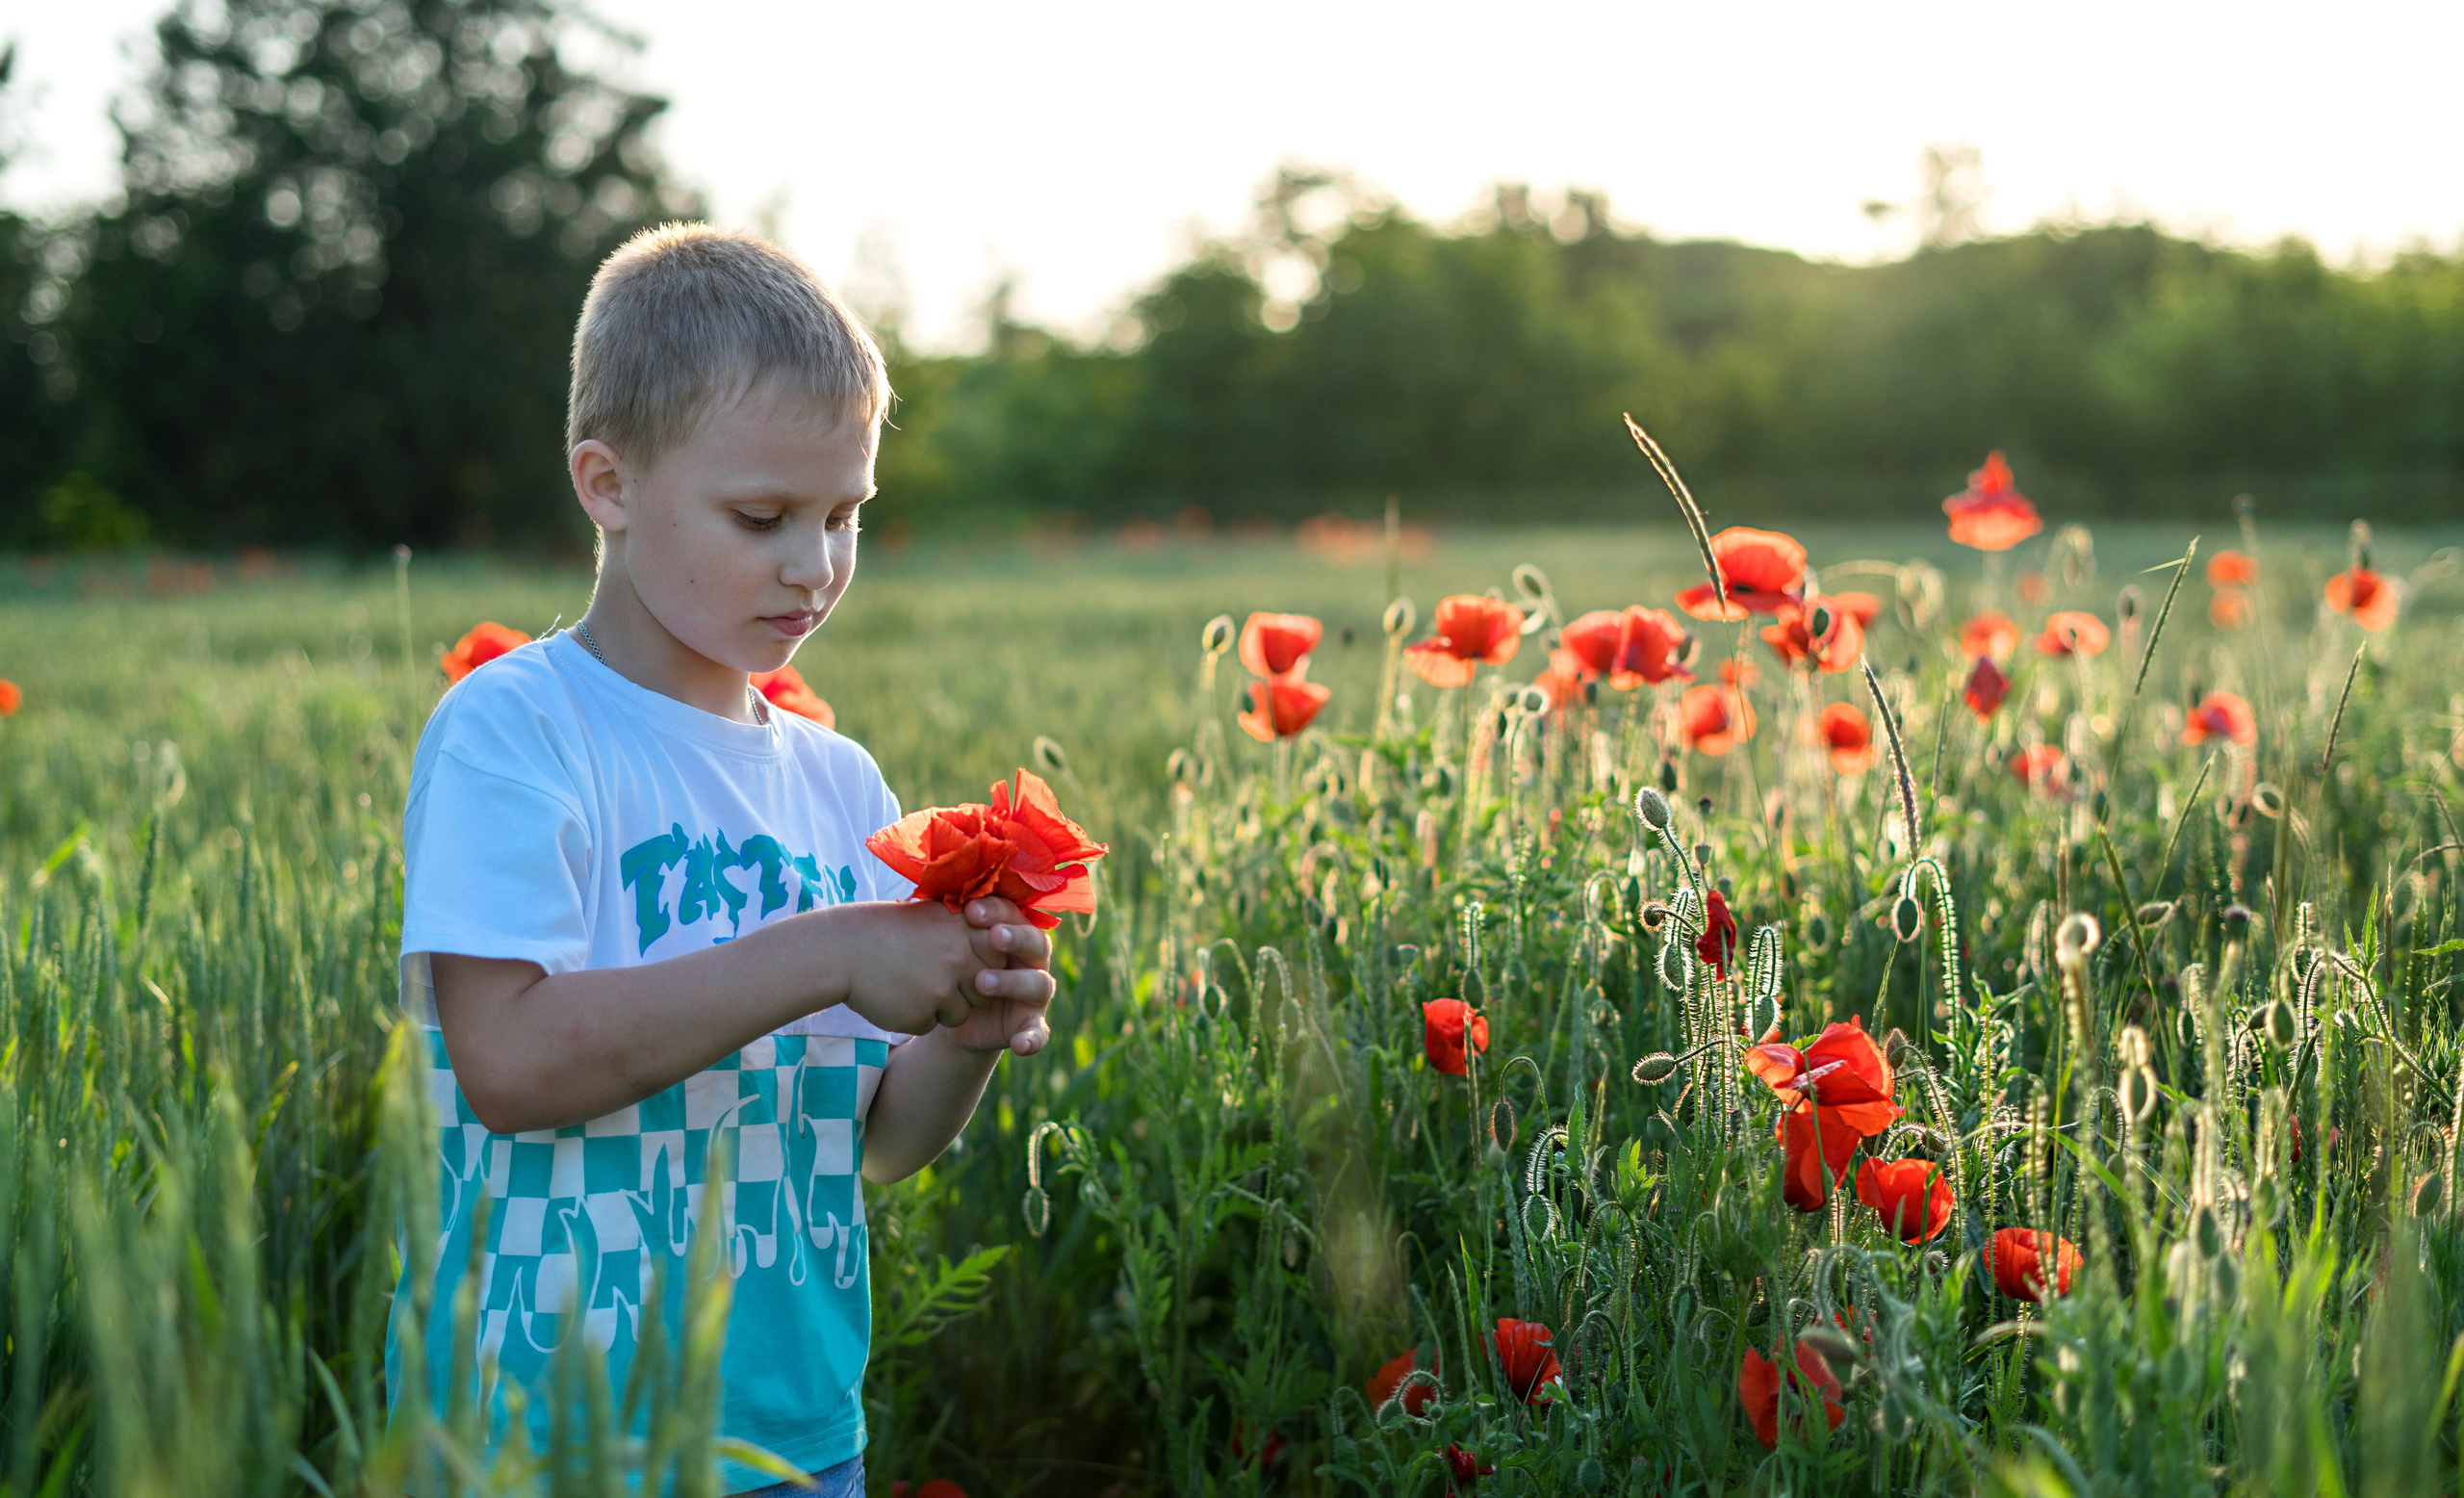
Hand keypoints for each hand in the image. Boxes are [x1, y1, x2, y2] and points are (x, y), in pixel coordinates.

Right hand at [836, 901, 998, 1034]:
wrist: (845, 951)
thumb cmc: (889, 931)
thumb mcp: (932, 916)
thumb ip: (966, 928)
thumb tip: (999, 937)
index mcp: (964, 930)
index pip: (997, 958)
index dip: (981, 963)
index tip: (959, 958)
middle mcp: (959, 958)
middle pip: (984, 990)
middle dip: (964, 990)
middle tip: (932, 975)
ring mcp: (942, 989)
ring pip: (961, 1013)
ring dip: (941, 1007)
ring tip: (912, 984)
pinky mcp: (923, 1015)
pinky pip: (932, 1025)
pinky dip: (916, 1017)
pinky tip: (897, 997)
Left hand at [946, 897, 1058, 1055]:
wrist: (957, 1015)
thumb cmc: (955, 969)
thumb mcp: (953, 948)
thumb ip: (954, 926)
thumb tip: (932, 897)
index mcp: (1015, 933)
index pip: (1014, 914)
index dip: (997, 911)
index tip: (971, 911)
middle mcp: (1032, 960)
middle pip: (1036, 943)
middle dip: (1015, 938)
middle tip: (993, 938)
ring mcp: (1035, 993)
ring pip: (1037, 983)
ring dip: (1012, 982)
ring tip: (982, 983)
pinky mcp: (1031, 1024)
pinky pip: (1038, 1032)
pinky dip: (1032, 1039)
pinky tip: (1021, 1046)